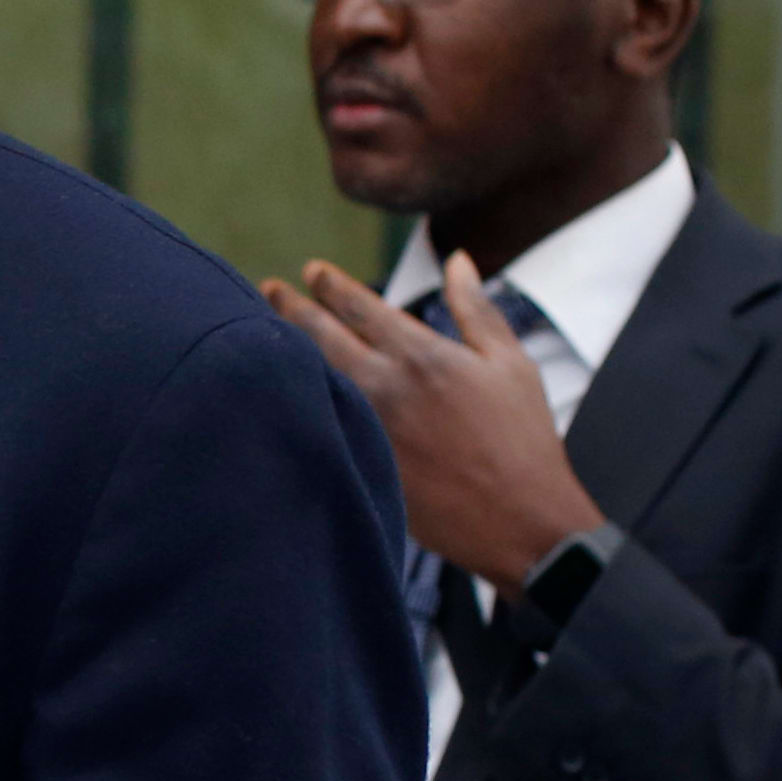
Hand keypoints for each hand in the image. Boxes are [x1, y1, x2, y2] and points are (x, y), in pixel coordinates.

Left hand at [258, 253, 604, 590]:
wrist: (516, 520)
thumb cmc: (521, 440)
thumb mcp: (509, 363)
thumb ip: (476, 308)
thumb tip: (457, 260)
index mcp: (421, 355)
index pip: (358, 307)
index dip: (329, 285)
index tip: (311, 271)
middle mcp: (383, 387)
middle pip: (319, 337)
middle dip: (291, 307)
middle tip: (268, 288)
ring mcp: (362, 429)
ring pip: (307, 378)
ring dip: (282, 351)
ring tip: (259, 331)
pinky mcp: (354, 465)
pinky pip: (311, 425)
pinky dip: (290, 402)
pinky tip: (274, 392)